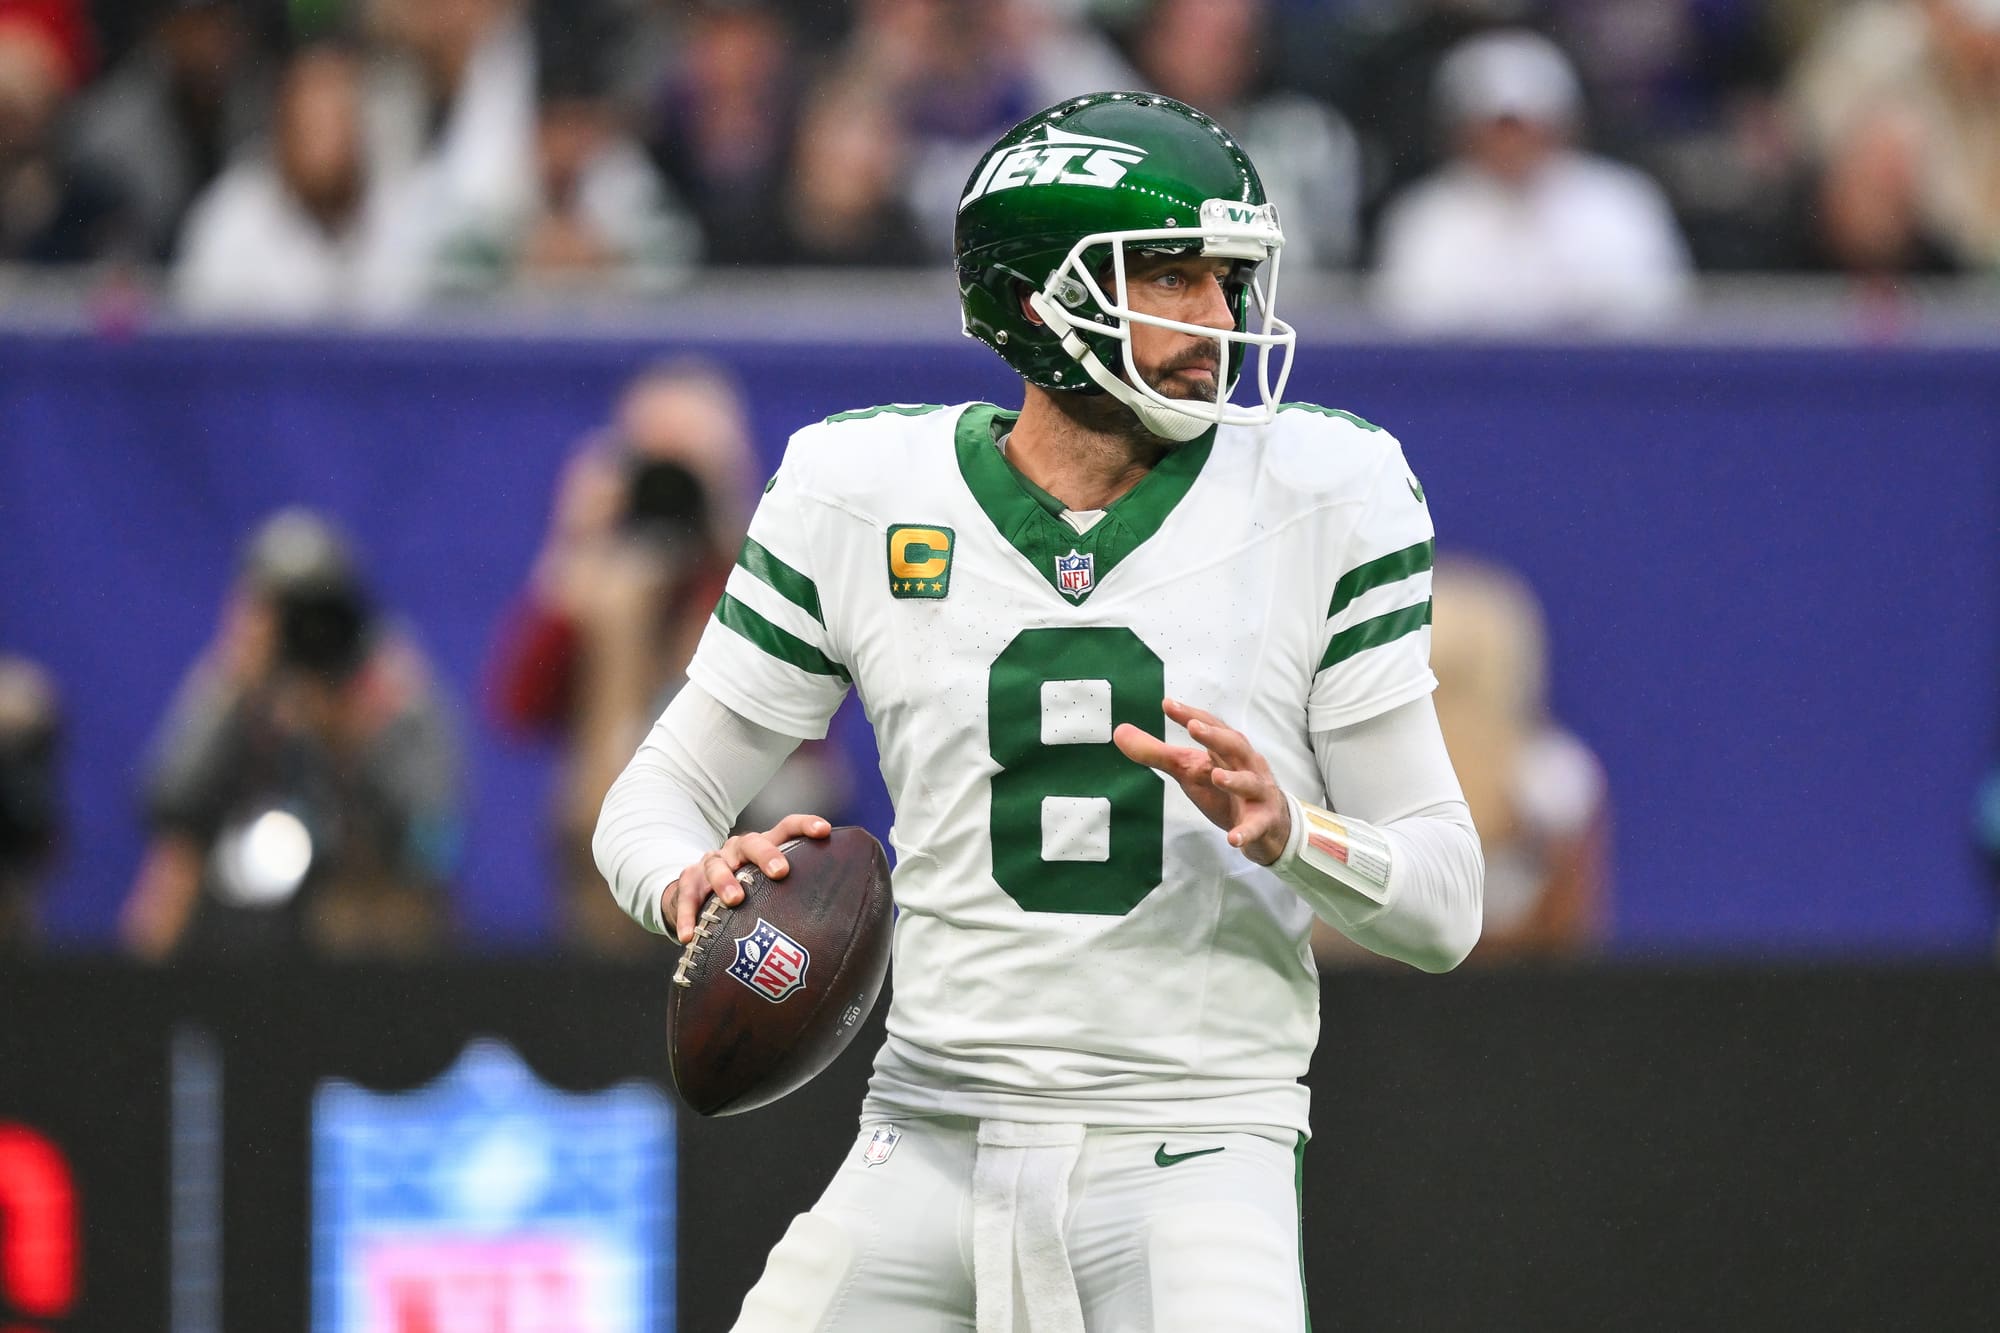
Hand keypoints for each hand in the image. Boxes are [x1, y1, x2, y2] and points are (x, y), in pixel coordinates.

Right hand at [665, 813, 830, 943]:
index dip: (805, 826)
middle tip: (780, 872)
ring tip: (733, 901)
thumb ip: (794, 893)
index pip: (786, 828)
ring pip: (717, 866)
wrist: (694, 890)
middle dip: (767, 855)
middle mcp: (736, 850)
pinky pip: (685, 897)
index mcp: (761, 846)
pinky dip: (687, 916)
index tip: (824, 831)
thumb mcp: (766, 885)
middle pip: (752, 842)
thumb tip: (838, 922)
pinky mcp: (687, 883)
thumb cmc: (745, 889)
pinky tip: (689, 936)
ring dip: (725, 882)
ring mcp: (710, 864)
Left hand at [1113, 698, 1291, 865]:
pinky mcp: (1263, 821)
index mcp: (1226, 750)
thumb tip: (1119, 732)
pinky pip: (1256, 826)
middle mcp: (1246, 765)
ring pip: (1250, 783)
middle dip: (1215, 736)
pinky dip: (1246, 832)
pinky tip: (1233, 839)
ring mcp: (1258, 793)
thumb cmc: (1226, 790)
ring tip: (1216, 776)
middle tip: (1193, 727)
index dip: (1190, 714)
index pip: (1210, 726)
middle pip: (1234, 746)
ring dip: (1234, 779)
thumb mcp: (1190, 771)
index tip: (1167, 704)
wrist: (1266, 825)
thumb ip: (1157, 753)